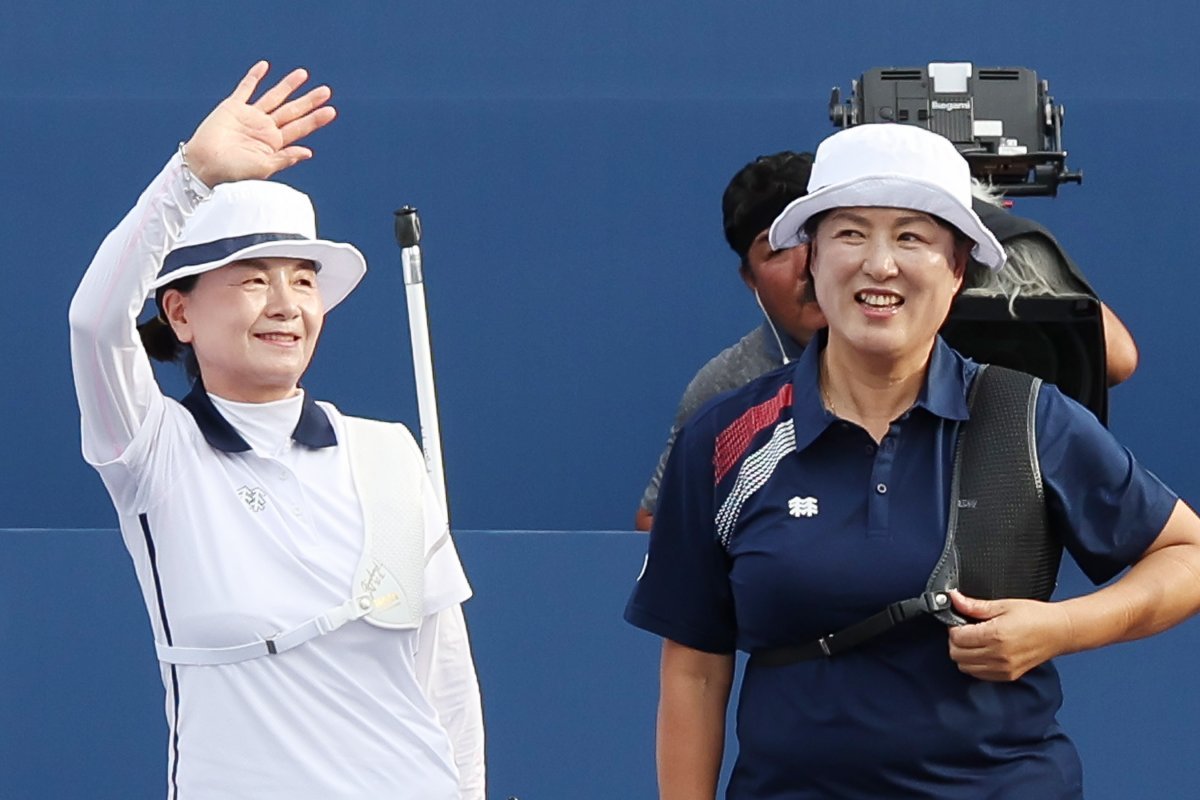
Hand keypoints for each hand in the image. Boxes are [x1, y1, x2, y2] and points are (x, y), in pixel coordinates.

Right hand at [184, 61, 335, 186]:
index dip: (315, 119)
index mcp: (274, 144)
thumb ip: (285, 158)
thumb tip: (309, 152)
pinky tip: (265, 67)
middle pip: (292, 111)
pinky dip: (254, 77)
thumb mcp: (263, 168)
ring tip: (303, 74)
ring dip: (288, 86)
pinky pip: (246, 88)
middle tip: (326, 91)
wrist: (204, 166)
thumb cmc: (232, 173)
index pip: (299, 128)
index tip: (331, 111)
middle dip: (309, 101)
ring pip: (273, 97)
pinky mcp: (232, 107)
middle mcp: (265, 129)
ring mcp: (250, 116)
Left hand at [946, 590, 1074, 680]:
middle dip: (955, 641)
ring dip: (963, 654)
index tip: (958, 621)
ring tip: (973, 640)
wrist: (1059, 631)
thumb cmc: (1035, 616)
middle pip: (957, 654)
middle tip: (964, 630)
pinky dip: (974, 664)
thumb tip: (954, 599)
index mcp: (995, 636)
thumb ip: (975, 605)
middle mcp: (998, 655)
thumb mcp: (1003, 605)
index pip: (957, 638)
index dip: (953, 627)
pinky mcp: (1008, 676)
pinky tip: (981, 651)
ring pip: (965, 667)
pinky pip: (979, 675)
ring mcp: (1003, 669)